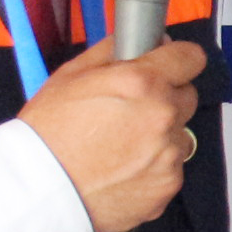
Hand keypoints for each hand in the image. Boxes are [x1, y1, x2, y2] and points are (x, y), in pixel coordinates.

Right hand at [21, 37, 204, 231]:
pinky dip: (153, 167)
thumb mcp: (72, 75)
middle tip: (130, 110)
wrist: (41, 190)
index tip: (171, 65)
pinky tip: (122, 168)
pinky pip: (171, 167)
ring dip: (160, 135)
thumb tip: (141, 41)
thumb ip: (113, 51)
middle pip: (186, 97)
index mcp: (142, 83)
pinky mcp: (168, 185)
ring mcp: (169, 154)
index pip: (191, 58)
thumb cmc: (49, 133)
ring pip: (179, 135)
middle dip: (165, 98)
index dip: (178, 59)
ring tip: (121, 145)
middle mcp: (163, 116)